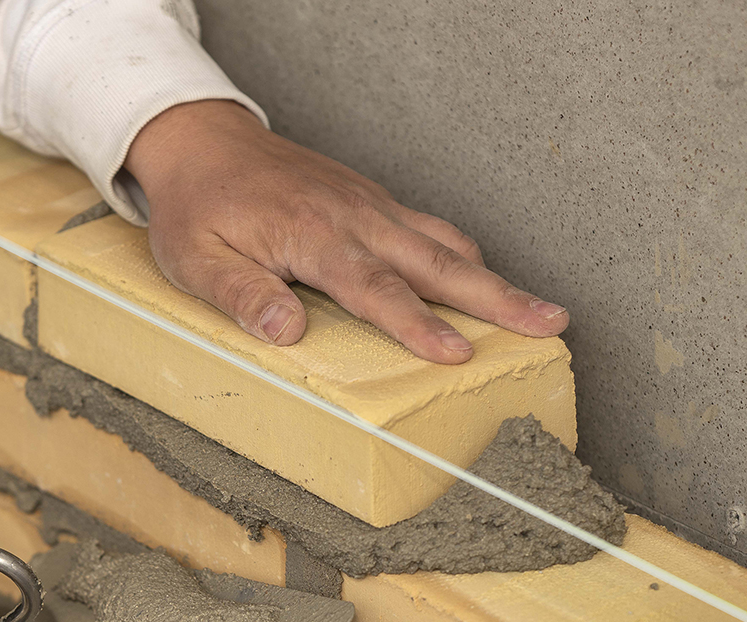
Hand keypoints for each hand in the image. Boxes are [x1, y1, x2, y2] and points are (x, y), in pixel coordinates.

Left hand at [125, 101, 568, 363]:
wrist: (203, 142)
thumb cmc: (199, 207)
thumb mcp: (197, 259)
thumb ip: (242, 294)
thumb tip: (287, 331)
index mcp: (313, 235)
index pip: (375, 288)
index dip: (418, 324)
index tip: (457, 353)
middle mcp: (354, 217)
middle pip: (437, 262)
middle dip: (497, 297)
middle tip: (549, 323)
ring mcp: (369, 206)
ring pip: (444, 244)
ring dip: (494, 278)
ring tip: (541, 310)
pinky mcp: (371, 202)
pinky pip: (428, 228)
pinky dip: (464, 255)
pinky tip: (483, 277)